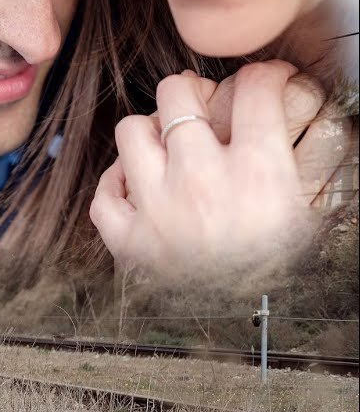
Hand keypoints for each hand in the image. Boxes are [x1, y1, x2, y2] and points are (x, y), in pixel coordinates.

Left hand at [89, 61, 323, 282]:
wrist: (249, 336)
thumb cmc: (282, 271)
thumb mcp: (307, 213)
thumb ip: (302, 160)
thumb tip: (295, 112)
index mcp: (257, 173)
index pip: (255, 89)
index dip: (263, 75)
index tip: (263, 81)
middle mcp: (199, 181)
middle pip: (176, 95)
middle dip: (191, 90)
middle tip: (201, 104)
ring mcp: (155, 209)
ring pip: (130, 131)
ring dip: (148, 130)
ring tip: (165, 143)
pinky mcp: (126, 240)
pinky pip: (103, 193)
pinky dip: (115, 184)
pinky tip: (136, 185)